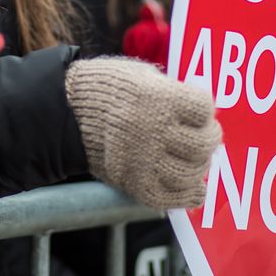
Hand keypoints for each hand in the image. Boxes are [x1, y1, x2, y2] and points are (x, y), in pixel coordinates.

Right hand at [65, 57, 220, 208]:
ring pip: (192, 173)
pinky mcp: (134, 183)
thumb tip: (204, 113)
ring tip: (193, 159)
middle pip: (203, 143)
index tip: (199, 111)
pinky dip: (188, 194)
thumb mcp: (142, 76)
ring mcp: (144, 160)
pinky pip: (172, 198)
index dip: (205, 110)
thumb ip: (173, 92)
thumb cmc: (108, 89)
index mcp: (158, 97)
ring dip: (199, 166)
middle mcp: (153, 129)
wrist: (66, 113)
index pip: (203, 109)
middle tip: (204, 136)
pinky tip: (192, 186)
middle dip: (209, 139)